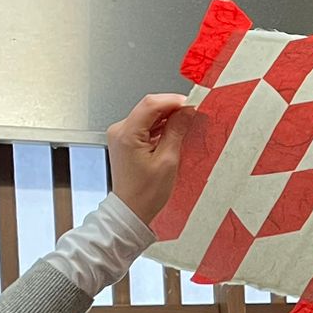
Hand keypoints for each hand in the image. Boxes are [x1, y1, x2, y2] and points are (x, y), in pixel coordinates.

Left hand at [106, 92, 197, 226]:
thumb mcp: (167, 161)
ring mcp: (121, 135)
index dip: (174, 101)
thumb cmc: (146, 193)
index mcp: (127, 134)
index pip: (151, 103)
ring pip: (148, 115)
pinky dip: (160, 126)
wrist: (131, 211)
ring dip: (167, 117)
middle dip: (172, 108)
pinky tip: (173, 133)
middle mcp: (120, 130)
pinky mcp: (125, 140)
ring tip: (186, 126)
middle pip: (149, 107)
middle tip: (193, 114)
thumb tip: (186, 112)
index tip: (192, 104)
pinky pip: (144, 125)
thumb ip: (176, 131)